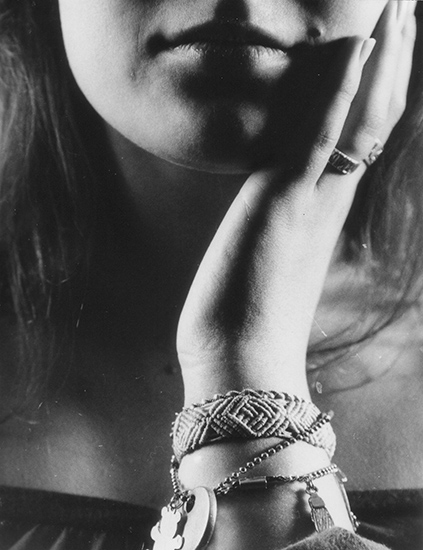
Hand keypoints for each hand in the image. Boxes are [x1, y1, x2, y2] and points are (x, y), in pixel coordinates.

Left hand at [177, 1, 416, 405]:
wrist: (241, 358)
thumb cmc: (250, 316)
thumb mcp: (272, 255)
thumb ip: (284, 223)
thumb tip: (282, 210)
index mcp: (327, 209)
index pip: (364, 136)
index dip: (381, 88)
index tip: (388, 47)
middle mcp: (331, 198)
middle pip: (376, 117)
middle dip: (393, 61)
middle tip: (406, 11)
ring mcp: (312, 197)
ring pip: (360, 117)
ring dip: (379, 58)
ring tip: (396, 9)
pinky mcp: (283, 200)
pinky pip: (318, 135)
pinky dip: (337, 89)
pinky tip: (351, 45)